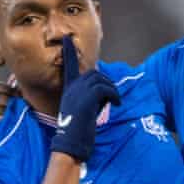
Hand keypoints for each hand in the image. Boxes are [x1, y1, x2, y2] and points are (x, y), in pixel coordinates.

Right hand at [0, 79, 20, 133]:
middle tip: (18, 104)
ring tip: (12, 113)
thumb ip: (13, 93)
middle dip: (7, 100)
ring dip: (1, 109)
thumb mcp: (11, 105)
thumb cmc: (5, 119)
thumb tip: (17, 78)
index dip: (7, 88)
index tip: (18, 94)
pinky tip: (3, 120)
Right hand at [50, 36, 120, 161]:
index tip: (68, 39)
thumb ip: (90, 98)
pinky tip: (116, 104)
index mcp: (68, 90)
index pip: (69, 66)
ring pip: (101, 80)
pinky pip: (106, 89)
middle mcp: (72, 88)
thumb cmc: (78, 131)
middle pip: (94, 73)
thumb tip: (105, 92)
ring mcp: (78, 93)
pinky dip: (114, 95)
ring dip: (111, 90)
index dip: (69, 52)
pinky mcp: (87, 99)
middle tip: (111, 98)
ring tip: (113, 102)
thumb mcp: (82, 110)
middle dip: (105, 83)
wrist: (71, 144)